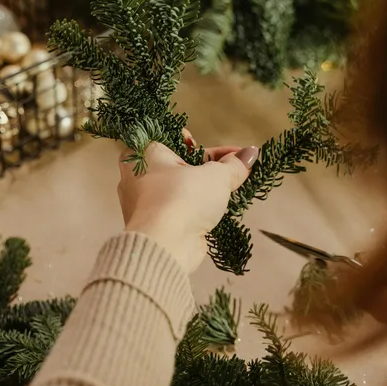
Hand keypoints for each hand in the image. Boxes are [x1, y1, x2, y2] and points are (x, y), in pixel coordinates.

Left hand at [117, 131, 258, 272]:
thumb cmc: (183, 197)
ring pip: (180, 188)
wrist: (165, 246)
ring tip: (233, 185)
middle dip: (209, 166)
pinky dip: (197, 207)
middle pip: (179, 164)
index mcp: (141, 153)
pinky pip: (179, 208)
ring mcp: (143, 202)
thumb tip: (250, 153)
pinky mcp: (154, 224)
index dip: (201, 143)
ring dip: (206, 188)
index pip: (172, 138)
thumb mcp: (215, 175)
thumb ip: (233, 164)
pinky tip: (219, 207)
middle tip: (236, 166)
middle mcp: (136, 176)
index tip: (225, 151)